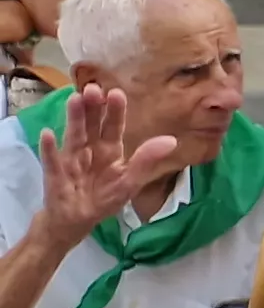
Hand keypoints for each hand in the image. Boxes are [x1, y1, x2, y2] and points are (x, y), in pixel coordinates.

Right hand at [29, 87, 174, 238]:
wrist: (77, 219)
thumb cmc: (105, 197)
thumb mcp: (130, 182)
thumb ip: (146, 161)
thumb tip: (171, 140)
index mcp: (110, 149)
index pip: (114, 127)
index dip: (115, 111)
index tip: (116, 93)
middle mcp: (90, 149)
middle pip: (91, 125)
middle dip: (92, 107)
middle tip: (92, 88)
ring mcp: (71, 160)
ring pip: (73, 136)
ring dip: (74, 119)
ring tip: (75, 99)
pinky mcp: (56, 175)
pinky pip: (52, 161)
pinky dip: (50, 149)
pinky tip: (48, 134)